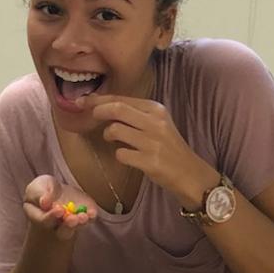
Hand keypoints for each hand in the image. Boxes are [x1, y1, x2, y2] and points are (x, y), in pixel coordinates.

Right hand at [23, 174, 97, 241]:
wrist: (59, 192)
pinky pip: (89, 221)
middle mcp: (56, 226)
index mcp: (39, 218)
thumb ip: (38, 194)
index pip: (44, 221)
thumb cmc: (44, 190)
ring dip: (80, 223)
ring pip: (76, 228)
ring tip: (84, 216)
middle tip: (73, 219)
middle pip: (62, 231)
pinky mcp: (85, 218)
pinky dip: (91, 218)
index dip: (51, 216)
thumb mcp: (38, 187)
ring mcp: (72, 224)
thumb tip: (44, 202)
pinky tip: (92, 213)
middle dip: (68, 225)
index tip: (59, 210)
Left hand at [86, 95, 218, 208]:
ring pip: (115, 130)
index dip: (99, 99)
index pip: (122, 99)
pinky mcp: (150, 162)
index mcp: (157, 110)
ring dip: (108, 135)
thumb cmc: (169, 148)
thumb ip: (135, 114)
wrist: (190, 173)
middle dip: (98, 110)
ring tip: (114, 140)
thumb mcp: (158, 124)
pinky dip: (120, 155)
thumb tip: (104, 106)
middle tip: (91, 116)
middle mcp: (155, 123)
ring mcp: (153, 142)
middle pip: (117, 109)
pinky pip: (121, 154)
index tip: (83, 101)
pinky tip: (128, 157)